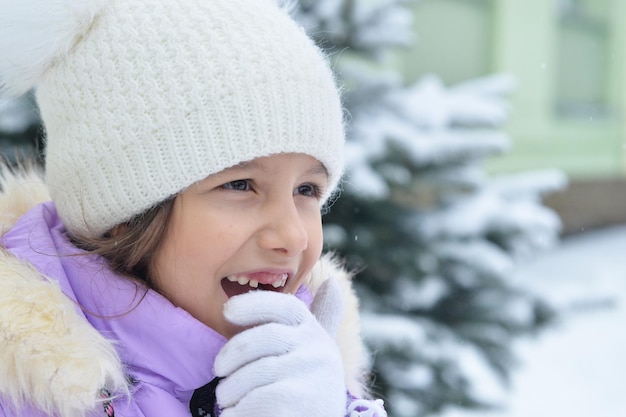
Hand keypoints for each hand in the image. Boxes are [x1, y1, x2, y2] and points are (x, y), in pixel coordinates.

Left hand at [214, 279, 345, 416]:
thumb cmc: (310, 387)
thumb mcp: (318, 351)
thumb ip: (322, 318)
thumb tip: (332, 282)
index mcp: (316, 333)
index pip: (285, 306)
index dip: (254, 303)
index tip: (227, 311)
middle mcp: (317, 350)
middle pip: (262, 339)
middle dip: (231, 355)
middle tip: (218, 372)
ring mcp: (308, 375)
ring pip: (251, 373)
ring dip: (230, 390)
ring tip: (227, 400)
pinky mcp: (296, 402)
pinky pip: (252, 401)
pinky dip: (237, 412)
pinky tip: (237, 415)